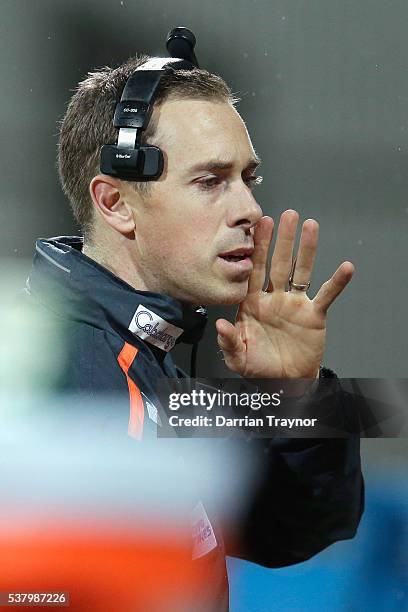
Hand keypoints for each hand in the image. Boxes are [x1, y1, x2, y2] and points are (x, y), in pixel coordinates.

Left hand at [216, 210, 353, 377]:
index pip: (253, 271)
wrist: (283, 381)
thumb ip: (228, 342)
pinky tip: (346, 268)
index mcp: (252, 304)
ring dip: (307, 249)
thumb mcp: (238, 357)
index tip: (257, 227)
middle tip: (286, 215)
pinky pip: (326, 295)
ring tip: (310, 226)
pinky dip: (337, 282)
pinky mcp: (313, 315)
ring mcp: (294, 304)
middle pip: (278, 263)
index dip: (256, 249)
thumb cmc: (258, 367)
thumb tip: (220, 326)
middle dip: (281, 240)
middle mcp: (274, 298)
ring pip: (301, 271)